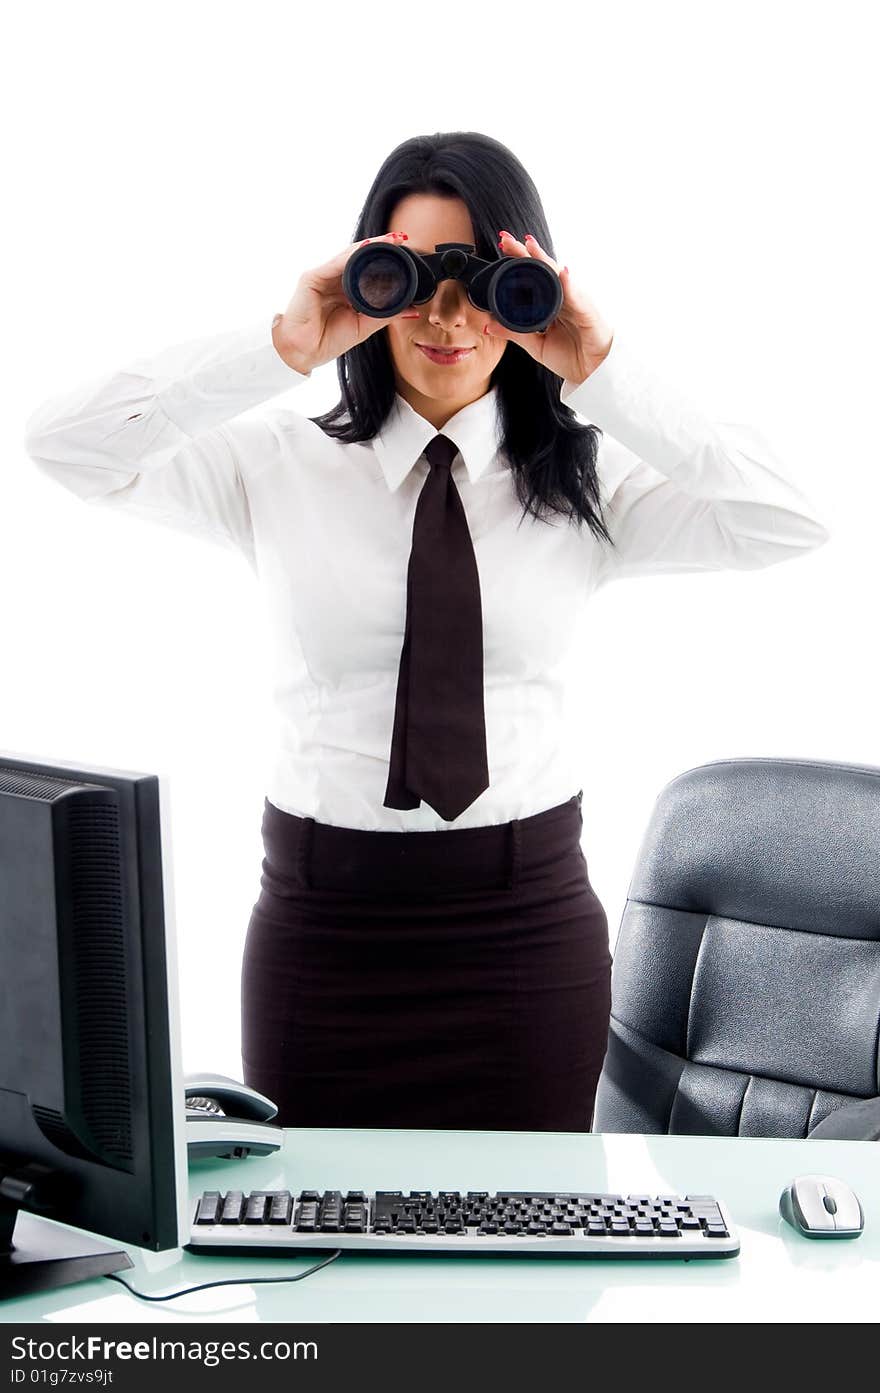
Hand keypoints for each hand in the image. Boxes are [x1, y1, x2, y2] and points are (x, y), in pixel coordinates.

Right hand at [271, 231, 418, 374]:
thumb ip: (386, 315)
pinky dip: (351, 255)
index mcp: (347, 289)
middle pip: (360, 257)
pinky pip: (335, 263)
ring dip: (370, 245)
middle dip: (381, 246)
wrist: (304, 353)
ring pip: (349, 255)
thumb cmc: (328, 340)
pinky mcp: (312, 278)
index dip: (386, 258)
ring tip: (390, 240)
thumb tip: (412, 310)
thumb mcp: (364, 326)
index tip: (406, 251)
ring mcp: (323, 276)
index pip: (368, 268)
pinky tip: (367, 248)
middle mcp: (335, 278)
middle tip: (402, 239)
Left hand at [484, 232, 613, 386]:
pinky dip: (568, 284)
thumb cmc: (571, 356)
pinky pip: (576, 296)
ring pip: (557, 276)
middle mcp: (563, 296)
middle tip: (505, 238)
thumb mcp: (536, 345)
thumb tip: (489, 326)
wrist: (592, 374)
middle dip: (525, 252)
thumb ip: (515, 333)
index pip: (533, 276)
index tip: (501, 246)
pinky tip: (561, 272)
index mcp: (551, 302)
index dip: (517, 261)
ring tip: (529, 245)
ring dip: (543, 260)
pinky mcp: (587, 312)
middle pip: (542, 269)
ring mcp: (576, 301)